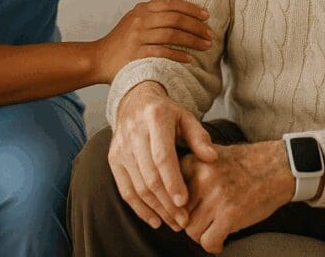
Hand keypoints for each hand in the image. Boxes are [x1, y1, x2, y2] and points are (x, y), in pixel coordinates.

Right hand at [92, 0, 212, 83]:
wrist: (98, 58)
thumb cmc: (120, 39)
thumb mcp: (134, 16)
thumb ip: (152, 3)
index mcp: (142, 9)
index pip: (171, 4)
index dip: (191, 8)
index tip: (207, 15)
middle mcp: (140, 20)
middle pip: (174, 19)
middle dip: (196, 26)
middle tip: (211, 34)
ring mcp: (137, 37)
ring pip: (171, 35)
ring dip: (192, 40)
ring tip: (206, 46)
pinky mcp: (136, 54)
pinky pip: (162, 52)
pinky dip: (178, 55)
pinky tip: (190, 58)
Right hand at [109, 81, 218, 232]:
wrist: (134, 102)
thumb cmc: (166, 113)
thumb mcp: (186, 117)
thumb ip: (199, 137)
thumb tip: (211, 158)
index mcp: (155, 119)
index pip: (162, 156)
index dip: (172, 181)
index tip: (184, 202)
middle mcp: (134, 133)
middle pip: (150, 176)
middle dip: (167, 203)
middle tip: (184, 221)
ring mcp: (121, 148)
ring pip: (138, 187)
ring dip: (156, 209)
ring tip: (174, 223)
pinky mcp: (113, 160)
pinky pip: (125, 190)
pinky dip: (139, 208)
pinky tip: (155, 220)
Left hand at [181, 142, 295, 253]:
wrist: (278, 166)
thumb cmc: (246, 164)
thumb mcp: (212, 155)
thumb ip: (191, 171)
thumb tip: (172, 199)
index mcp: (195, 162)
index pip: (171, 194)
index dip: (178, 208)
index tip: (186, 213)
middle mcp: (202, 178)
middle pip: (180, 215)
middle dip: (191, 222)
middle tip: (204, 223)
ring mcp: (216, 197)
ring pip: (192, 231)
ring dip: (202, 235)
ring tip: (213, 230)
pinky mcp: (230, 215)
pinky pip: (208, 241)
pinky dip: (214, 245)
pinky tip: (221, 240)